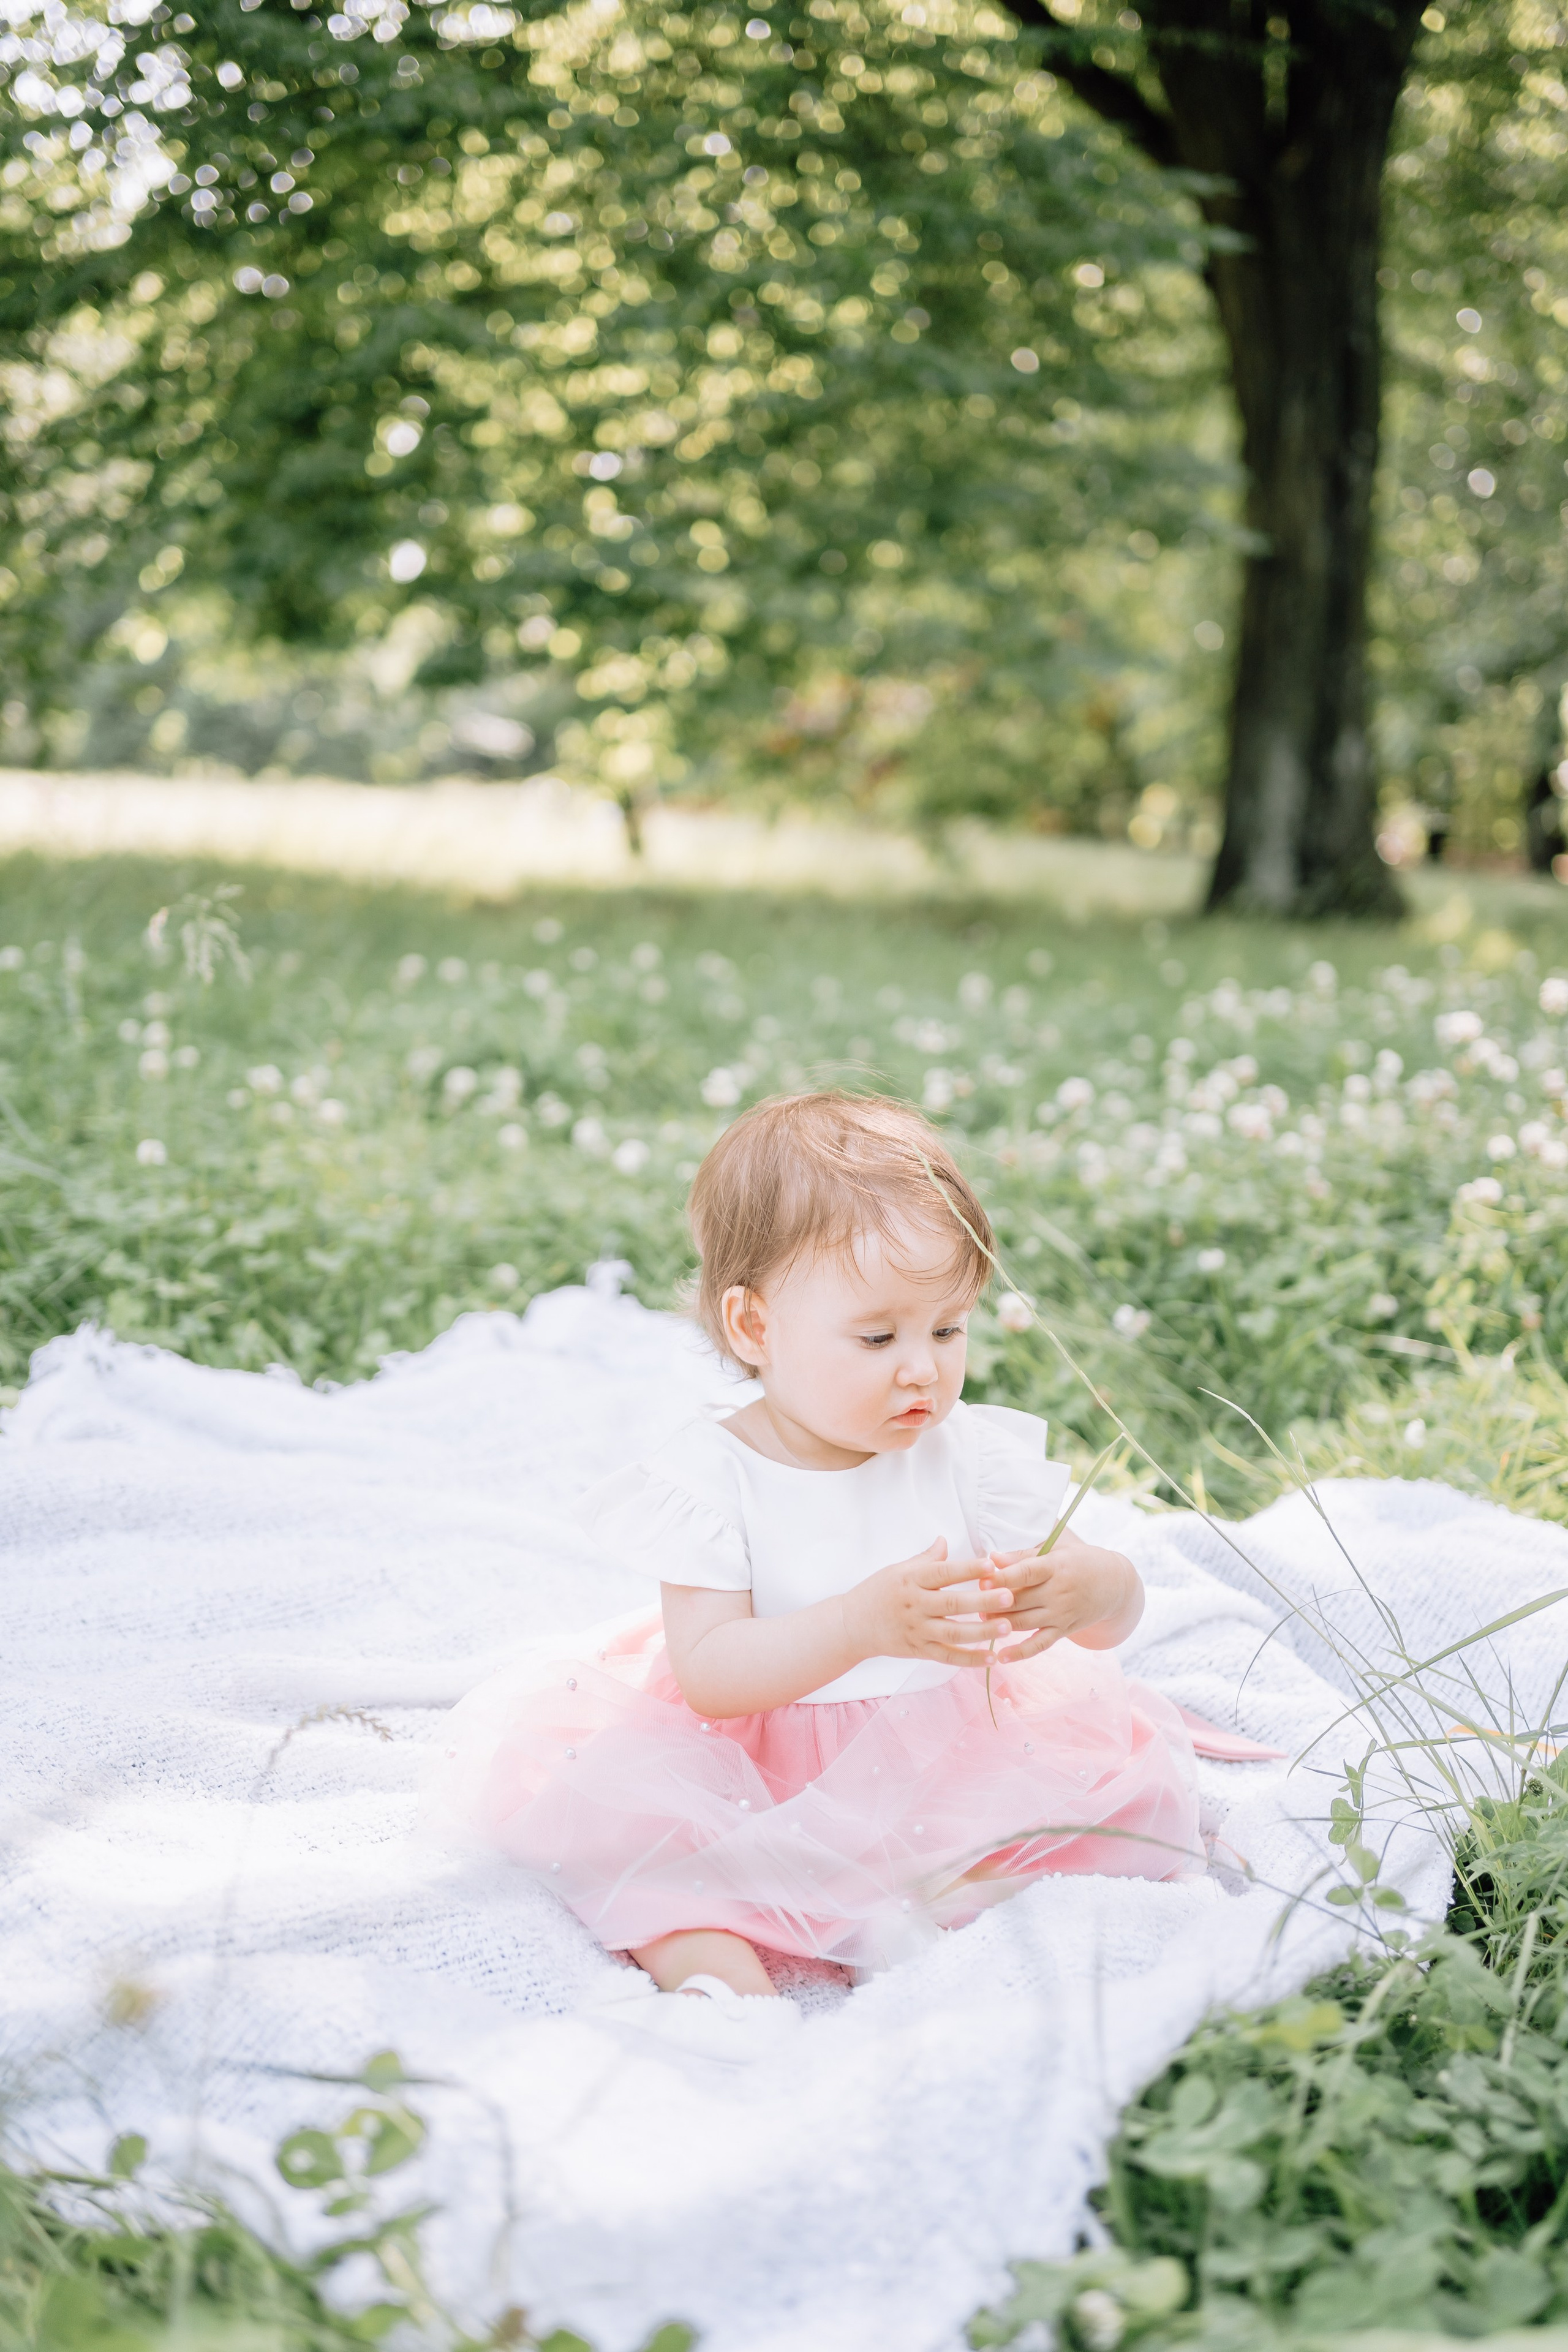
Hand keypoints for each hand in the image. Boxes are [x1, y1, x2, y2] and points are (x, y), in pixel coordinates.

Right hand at [843, 1537, 1017, 1669]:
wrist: (852, 1625)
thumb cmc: (878, 1592)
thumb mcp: (898, 1569)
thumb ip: (926, 1559)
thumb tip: (945, 1540)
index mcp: (910, 1580)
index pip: (942, 1573)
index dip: (967, 1569)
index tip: (991, 1565)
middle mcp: (914, 1606)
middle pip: (952, 1604)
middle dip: (982, 1601)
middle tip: (1009, 1596)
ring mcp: (916, 1631)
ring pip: (953, 1634)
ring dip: (982, 1632)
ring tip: (1008, 1627)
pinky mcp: (918, 1651)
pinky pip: (946, 1657)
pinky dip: (969, 1660)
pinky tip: (992, 1658)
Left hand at [977, 1531, 1142, 1658]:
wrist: (1114, 1585)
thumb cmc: (1079, 1561)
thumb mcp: (1057, 1550)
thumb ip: (1024, 1555)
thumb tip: (993, 1557)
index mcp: (1056, 1566)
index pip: (1026, 1571)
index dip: (1003, 1576)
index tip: (982, 1578)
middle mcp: (1059, 1592)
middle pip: (1020, 1599)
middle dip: (993, 1601)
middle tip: (971, 1600)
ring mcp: (1061, 1614)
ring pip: (1024, 1622)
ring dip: (999, 1622)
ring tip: (979, 1620)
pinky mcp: (1063, 1630)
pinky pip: (1039, 1644)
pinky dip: (1020, 1653)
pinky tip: (1001, 1657)